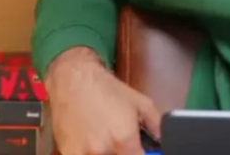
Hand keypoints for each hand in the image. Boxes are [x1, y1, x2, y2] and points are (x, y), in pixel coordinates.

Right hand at [46, 47, 161, 154]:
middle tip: (122, 144)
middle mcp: (102, 151)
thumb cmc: (109, 90)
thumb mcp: (141, 102)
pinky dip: (90, 152)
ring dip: (108, 153)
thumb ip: (155, 125)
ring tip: (107, 140)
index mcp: (124, 140)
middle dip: (123, 153)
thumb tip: (162, 142)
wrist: (74, 81)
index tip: (141, 151)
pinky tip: (92, 143)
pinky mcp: (67, 154)